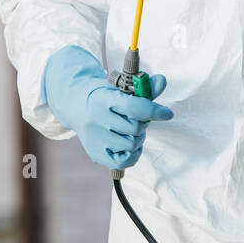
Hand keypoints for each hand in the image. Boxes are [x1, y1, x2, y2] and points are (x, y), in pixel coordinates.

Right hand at [42, 46, 172, 169]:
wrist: (76, 106)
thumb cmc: (104, 96)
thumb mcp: (120, 88)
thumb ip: (144, 87)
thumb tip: (162, 81)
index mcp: (103, 99)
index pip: (133, 107)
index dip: (154, 110)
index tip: (167, 113)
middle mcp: (96, 119)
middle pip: (135, 128)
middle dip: (143, 123)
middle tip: (137, 119)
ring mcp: (95, 138)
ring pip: (132, 144)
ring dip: (138, 138)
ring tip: (130, 130)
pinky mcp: (96, 153)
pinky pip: (124, 161)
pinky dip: (133, 154)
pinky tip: (130, 145)